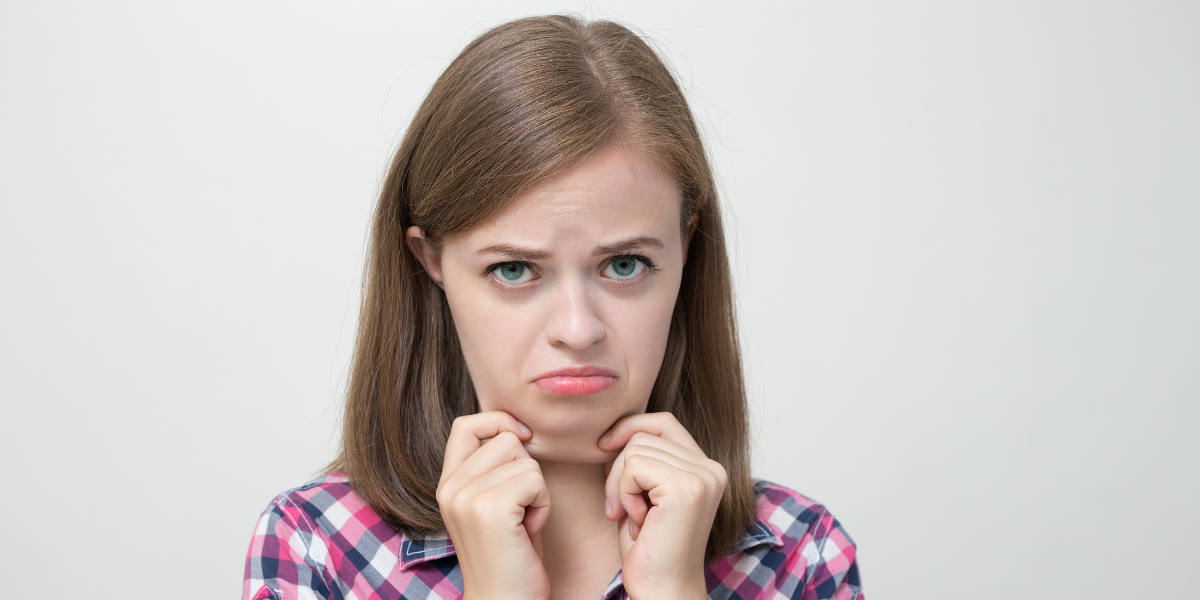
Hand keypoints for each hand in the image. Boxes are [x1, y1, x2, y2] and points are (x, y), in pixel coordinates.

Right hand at [437, 412, 551, 599]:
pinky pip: (535, 479)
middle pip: (506, 439)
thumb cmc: (511, 556)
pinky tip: (528, 530)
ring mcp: (466, 497)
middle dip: (526, 470)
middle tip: (518, 511)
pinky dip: (543, 504)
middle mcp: (450, 487)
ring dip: (537, 490)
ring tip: (522, 523)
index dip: (498, 422)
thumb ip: (493, 468)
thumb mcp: (494, 504)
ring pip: (525, 460)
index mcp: (448, 484)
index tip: (522, 440)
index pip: (466, 425)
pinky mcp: (490, 508)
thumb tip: (516, 428)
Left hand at [599, 413, 726, 599]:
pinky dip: (623, 493)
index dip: (629, 428)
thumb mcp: (642, 494)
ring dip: (619, 485)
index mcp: (706, 468)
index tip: (603, 450)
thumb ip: (637, 460)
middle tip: (619, 507)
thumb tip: (611, 432)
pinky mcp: (685, 488)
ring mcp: (702, 476)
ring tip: (632, 518)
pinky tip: (636, 521)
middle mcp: (711, 468)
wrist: (662, 590)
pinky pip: (632, 466)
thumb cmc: (648, 548)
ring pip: (634, 449)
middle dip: (618, 468)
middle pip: (644, 433)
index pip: (662, 423)